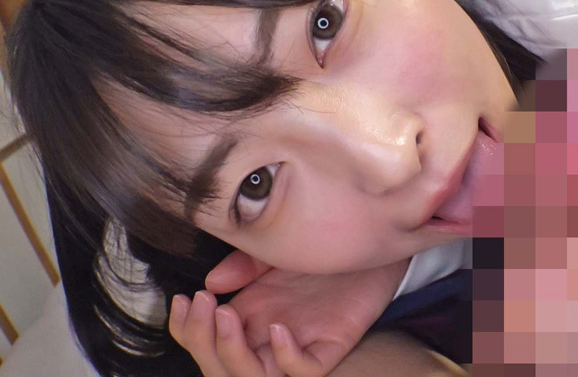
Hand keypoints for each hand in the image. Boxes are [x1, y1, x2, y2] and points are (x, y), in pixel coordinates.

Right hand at [168, 253, 409, 376]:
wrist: (369, 239)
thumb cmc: (322, 247)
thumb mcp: (274, 252)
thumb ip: (243, 265)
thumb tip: (211, 284)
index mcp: (249, 314)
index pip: (204, 339)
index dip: (186, 329)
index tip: (183, 299)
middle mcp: (267, 334)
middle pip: (221, 364)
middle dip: (202, 340)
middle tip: (204, 304)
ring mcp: (298, 341)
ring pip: (256, 375)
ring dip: (233, 353)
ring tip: (227, 315)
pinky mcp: (331, 344)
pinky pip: (306, 370)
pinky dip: (287, 357)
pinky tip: (278, 329)